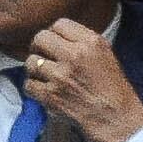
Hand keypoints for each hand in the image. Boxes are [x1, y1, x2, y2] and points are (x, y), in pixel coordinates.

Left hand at [19, 17, 142, 141]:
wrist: (114, 117)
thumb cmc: (111, 88)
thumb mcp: (104, 54)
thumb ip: (81, 42)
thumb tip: (56, 37)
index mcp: (90, 42)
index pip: (59, 24)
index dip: (53, 33)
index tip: (53, 43)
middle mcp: (74, 55)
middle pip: (40, 38)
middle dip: (38, 47)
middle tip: (42, 56)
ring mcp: (60, 76)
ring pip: (31, 62)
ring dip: (35, 69)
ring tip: (45, 76)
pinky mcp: (50, 95)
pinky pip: (29, 84)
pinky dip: (34, 88)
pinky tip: (44, 91)